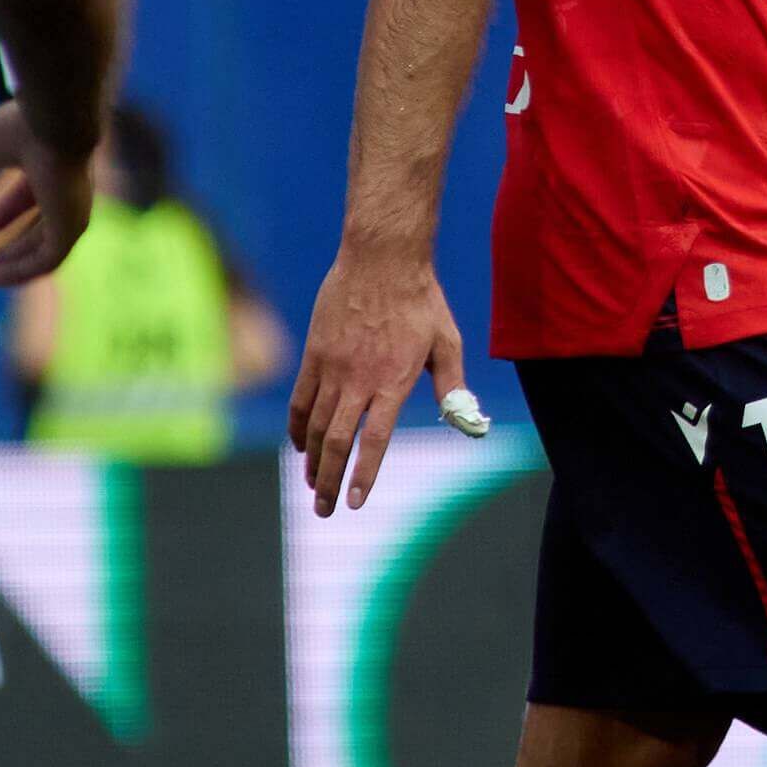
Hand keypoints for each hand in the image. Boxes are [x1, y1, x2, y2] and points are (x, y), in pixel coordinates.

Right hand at [0, 103, 94, 285]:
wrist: (54, 121)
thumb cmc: (24, 125)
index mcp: (56, 169)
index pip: (32, 198)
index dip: (5, 214)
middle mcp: (70, 193)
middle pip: (39, 230)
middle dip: (8, 249)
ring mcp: (74, 212)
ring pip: (43, 250)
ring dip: (12, 265)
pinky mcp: (73, 228)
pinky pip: (48, 260)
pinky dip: (23, 271)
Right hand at [287, 243, 468, 515]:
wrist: (381, 257)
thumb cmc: (420, 299)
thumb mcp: (447, 342)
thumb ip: (453, 386)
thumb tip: (468, 424)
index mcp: (393, 380)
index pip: (373, 440)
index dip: (362, 474)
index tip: (355, 502)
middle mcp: (358, 379)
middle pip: (337, 441)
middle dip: (328, 480)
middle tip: (325, 510)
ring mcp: (332, 366)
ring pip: (316, 425)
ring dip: (312, 460)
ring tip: (312, 485)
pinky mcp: (315, 353)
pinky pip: (302, 398)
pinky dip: (298, 426)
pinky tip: (300, 445)